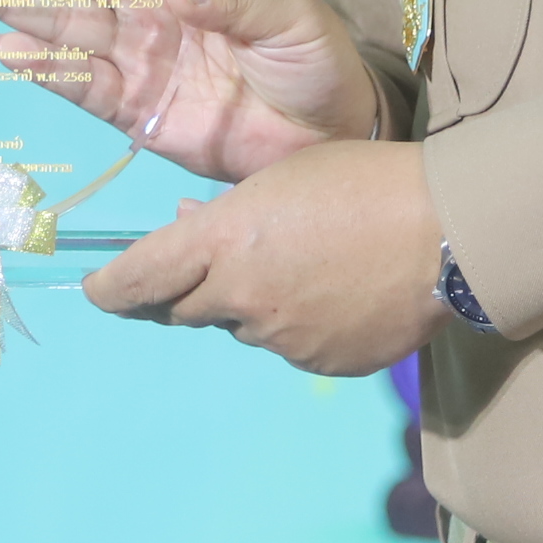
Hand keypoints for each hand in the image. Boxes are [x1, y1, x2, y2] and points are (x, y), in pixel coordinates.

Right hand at [0, 0, 383, 181]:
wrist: (329, 137)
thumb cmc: (315, 59)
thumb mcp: (289, 15)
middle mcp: (146, 1)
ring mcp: (135, 54)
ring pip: (62, 23)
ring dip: (11, 3)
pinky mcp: (133, 109)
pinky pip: (80, 84)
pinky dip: (44, 69)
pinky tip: (5, 50)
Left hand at [83, 139, 445, 376]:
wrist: (446, 230)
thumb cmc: (360, 182)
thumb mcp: (280, 179)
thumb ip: (224, 213)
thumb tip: (189, 225)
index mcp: (224, 243)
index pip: (140, 280)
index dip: (110, 290)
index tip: (95, 291)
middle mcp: (242, 298)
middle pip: (184, 310)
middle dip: (184, 293)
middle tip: (202, 271)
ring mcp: (284, 338)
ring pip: (244, 327)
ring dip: (250, 304)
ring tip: (301, 265)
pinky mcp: (323, 364)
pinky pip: (292, 346)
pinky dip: (297, 324)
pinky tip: (334, 293)